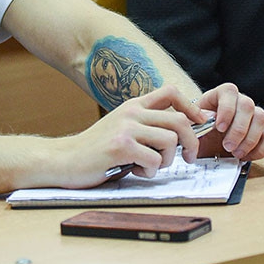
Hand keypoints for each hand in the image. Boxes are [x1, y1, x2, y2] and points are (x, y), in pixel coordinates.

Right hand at [55, 85, 208, 186]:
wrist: (64, 160)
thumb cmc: (96, 151)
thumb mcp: (122, 129)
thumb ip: (146, 127)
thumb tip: (182, 135)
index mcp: (133, 106)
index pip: (171, 92)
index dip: (191, 107)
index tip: (199, 123)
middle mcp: (131, 112)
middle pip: (179, 121)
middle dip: (191, 143)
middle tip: (187, 158)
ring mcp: (126, 128)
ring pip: (170, 142)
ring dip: (166, 161)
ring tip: (148, 166)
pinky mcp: (120, 147)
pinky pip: (154, 160)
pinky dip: (149, 171)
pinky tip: (134, 170)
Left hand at [193, 82, 263, 161]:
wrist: (208, 145)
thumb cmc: (200, 133)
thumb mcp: (192, 126)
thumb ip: (194, 122)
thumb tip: (203, 121)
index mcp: (222, 95)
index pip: (229, 91)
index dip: (226, 109)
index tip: (219, 128)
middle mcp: (241, 101)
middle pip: (248, 105)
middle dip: (238, 129)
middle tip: (227, 146)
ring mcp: (255, 115)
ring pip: (262, 118)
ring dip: (249, 139)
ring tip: (236, 153)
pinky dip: (260, 150)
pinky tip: (246, 156)